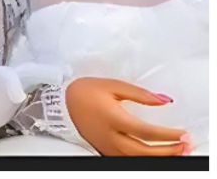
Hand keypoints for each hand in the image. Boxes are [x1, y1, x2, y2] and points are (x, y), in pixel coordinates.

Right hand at [66, 77, 189, 155]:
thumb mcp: (112, 85)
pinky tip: (155, 155)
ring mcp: (106, 146)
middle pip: (144, 151)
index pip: (146, 131)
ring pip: (137, 159)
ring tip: (176, 152)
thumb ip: (139, 93)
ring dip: (159, 158)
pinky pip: (127, 159)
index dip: (168, 135)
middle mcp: (110, 136)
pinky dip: (144, 159)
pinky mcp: (104, 150)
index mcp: (112, 118)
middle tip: (185, 145)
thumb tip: (162, 100)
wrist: (60, 104)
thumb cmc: (84, 92)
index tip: (182, 133)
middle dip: (168, 151)